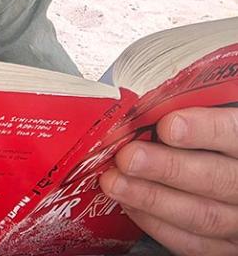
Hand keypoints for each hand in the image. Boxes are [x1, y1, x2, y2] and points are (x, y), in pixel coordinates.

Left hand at [100, 106, 237, 255]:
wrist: (229, 172)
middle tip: (128, 158)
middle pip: (215, 179)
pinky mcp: (226, 245)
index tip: (168, 126)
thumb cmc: (210, 138)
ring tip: (115, 183)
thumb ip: (189, 107)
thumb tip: (144, 100)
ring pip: (202, 215)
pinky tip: (130, 205)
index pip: (233, 133)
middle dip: (166, 168)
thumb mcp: (211, 113)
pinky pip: (194, 243)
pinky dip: (157, 225)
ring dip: (151, 199)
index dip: (203, 130)